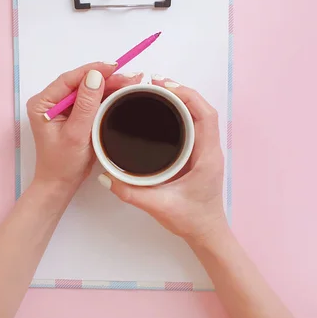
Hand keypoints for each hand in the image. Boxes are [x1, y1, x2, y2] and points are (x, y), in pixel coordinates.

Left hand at [27, 62, 143, 194]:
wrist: (61, 184)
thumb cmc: (63, 164)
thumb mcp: (76, 134)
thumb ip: (86, 105)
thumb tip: (95, 77)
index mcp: (43, 104)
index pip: (69, 80)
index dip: (92, 71)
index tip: (113, 66)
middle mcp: (51, 101)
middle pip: (81, 82)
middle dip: (106, 78)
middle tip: (130, 76)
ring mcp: (62, 107)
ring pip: (88, 89)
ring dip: (109, 85)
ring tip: (131, 81)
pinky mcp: (74, 113)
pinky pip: (91, 100)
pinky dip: (107, 95)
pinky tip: (121, 91)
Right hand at [98, 78, 225, 243]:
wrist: (206, 233)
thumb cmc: (190, 220)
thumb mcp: (158, 207)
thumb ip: (131, 193)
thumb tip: (106, 176)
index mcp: (207, 156)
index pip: (205, 115)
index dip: (187, 95)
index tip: (165, 85)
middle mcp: (210, 149)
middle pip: (202, 109)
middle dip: (180, 91)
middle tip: (154, 83)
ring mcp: (206, 151)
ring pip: (199, 115)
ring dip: (181, 100)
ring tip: (157, 91)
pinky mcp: (199, 154)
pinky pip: (194, 125)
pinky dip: (181, 112)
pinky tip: (164, 112)